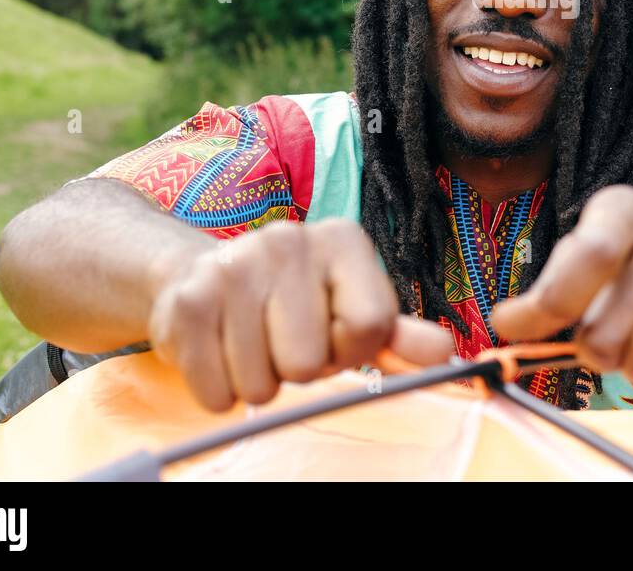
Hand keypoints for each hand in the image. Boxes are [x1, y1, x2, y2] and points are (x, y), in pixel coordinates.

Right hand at [148, 218, 452, 410]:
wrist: (201, 277)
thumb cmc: (293, 302)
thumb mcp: (351, 309)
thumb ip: (398, 334)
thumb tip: (445, 352)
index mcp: (342, 239)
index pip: (370, 328)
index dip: (353, 351)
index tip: (334, 335)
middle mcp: (288, 239)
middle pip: (312, 363)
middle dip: (300, 368)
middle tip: (284, 339)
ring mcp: (232, 266)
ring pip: (263, 385)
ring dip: (258, 381)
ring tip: (251, 342)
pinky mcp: (186, 303)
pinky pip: (217, 392)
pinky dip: (219, 389)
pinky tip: (219, 350)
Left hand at [491, 185, 632, 417]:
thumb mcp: (607, 239)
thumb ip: (559, 280)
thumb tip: (506, 325)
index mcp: (628, 212)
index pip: (589, 256)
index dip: (544, 303)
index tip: (511, 325)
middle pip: (605, 331)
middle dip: (591, 347)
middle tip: (605, 332)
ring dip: (627, 372)